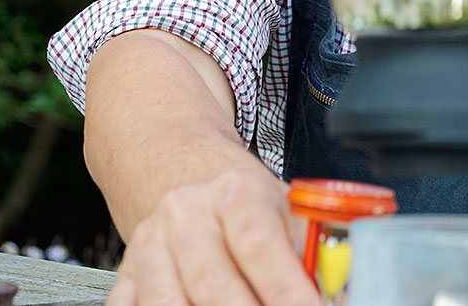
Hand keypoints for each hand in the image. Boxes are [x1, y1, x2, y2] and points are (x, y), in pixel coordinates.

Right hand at [105, 157, 319, 305]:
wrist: (190, 174)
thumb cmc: (247, 204)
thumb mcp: (286, 210)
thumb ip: (312, 250)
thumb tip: (340, 290)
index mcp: (235, 191)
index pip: (258, 243)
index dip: (284, 288)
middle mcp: (187, 213)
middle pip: (212, 283)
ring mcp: (151, 244)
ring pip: (167, 304)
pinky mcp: (127, 272)